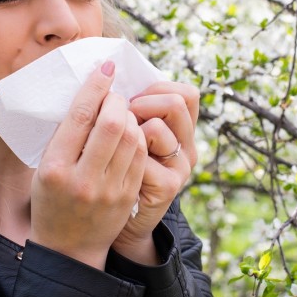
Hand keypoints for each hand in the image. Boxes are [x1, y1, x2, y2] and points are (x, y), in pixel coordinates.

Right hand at [29, 61, 146, 269]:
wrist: (68, 246)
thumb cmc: (51, 198)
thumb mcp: (45, 167)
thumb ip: (64, 135)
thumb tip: (89, 93)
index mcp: (55, 168)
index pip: (80, 116)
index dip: (96, 87)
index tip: (105, 68)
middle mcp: (82, 179)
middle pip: (111, 124)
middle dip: (117, 100)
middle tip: (115, 94)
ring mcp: (108, 190)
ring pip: (131, 137)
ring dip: (130, 117)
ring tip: (122, 112)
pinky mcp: (127, 196)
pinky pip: (140, 155)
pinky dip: (137, 136)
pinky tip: (131, 131)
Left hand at [112, 81, 199, 263]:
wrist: (119, 224)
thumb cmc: (117, 171)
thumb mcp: (129, 136)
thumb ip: (132, 111)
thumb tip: (108, 71)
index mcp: (181, 130)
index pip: (187, 93)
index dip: (157, 88)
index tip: (132, 99)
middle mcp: (188, 147)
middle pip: (177, 102)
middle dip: (143, 103)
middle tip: (122, 119)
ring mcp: (181, 167)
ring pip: (157, 126)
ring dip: (129, 129)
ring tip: (115, 144)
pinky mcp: (169, 186)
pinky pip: (143, 156)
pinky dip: (122, 157)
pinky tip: (112, 167)